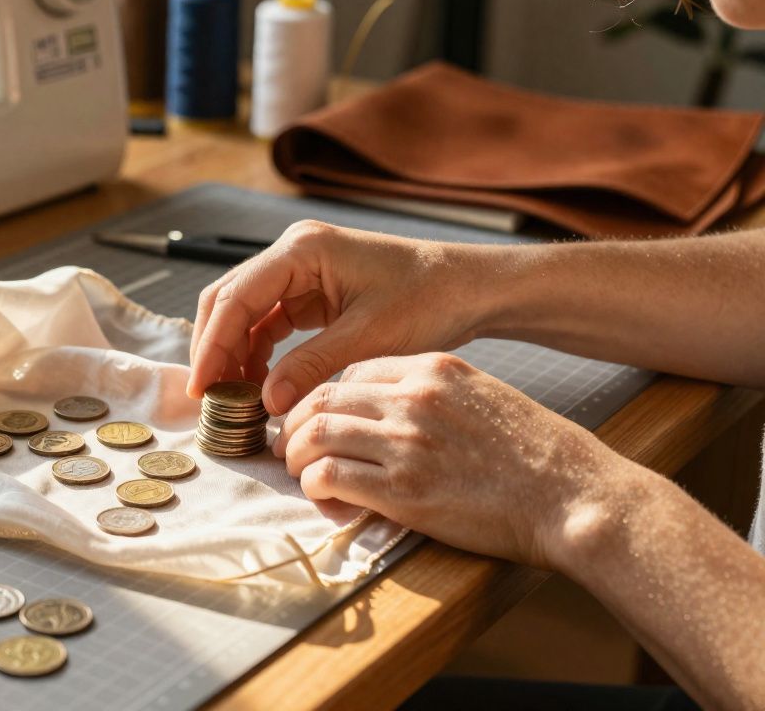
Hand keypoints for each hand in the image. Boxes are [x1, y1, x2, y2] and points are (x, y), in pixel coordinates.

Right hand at [188, 220, 496, 414]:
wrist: (468, 287)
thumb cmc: (429, 300)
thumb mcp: (369, 337)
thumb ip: (312, 366)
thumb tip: (265, 402)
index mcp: (302, 250)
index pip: (235, 298)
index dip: (212, 345)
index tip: (201, 387)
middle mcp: (292, 252)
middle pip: (227, 300)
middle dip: (213, 349)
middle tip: (207, 397)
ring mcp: (298, 270)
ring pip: (242, 312)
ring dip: (232, 353)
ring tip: (232, 398)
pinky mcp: (309, 291)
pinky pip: (267, 322)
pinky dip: (257, 353)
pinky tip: (258, 385)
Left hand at [274, 352, 626, 568]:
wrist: (574, 495)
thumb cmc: (536, 454)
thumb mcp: (484, 396)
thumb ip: (434, 395)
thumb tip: (387, 412)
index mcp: (433, 369)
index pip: (352, 370)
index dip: (326, 396)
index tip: (320, 418)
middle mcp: (413, 398)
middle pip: (323, 398)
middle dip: (299, 423)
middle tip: (293, 446)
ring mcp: (405, 443)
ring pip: (315, 435)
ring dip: (298, 456)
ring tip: (302, 474)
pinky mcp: (403, 490)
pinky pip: (329, 477)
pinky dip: (315, 487)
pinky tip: (325, 498)